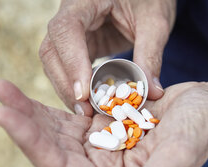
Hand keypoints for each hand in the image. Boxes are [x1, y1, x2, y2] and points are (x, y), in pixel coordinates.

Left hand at [0, 76, 207, 166]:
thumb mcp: (177, 159)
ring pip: (54, 129)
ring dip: (28, 110)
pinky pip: (68, 113)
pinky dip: (48, 102)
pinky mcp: (100, 123)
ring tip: (2, 88)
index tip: (5, 116)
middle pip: (50, 146)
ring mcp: (98, 143)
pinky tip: (27, 91)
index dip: (31, 144)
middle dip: (22, 122)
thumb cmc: (199, 134)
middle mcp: (99, 166)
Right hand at [40, 0, 176, 115]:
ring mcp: (71, 29)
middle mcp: (71, 12)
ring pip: (54, 61)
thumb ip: (151, 55)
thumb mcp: (155, 22)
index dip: (72, 62)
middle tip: (84, 112)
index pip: (67, 29)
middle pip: (52, 49)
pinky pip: (67, 66)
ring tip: (86, 113)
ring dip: (67, 89)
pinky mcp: (78, 43)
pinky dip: (75, 85)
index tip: (83, 94)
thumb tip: (151, 93)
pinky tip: (88, 103)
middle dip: (65, 83)